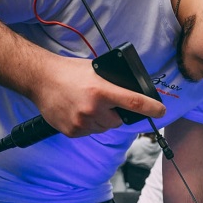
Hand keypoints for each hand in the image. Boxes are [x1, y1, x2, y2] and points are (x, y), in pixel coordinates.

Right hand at [31, 55, 165, 137]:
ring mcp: (81, 122)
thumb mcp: (95, 70)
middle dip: (116, 114)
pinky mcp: (72, 132)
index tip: (161, 111)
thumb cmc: (69, 72)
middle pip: (118, 120)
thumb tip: (131, 93)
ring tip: (88, 105)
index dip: (151, 108)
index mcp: (100, 90)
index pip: (133, 102)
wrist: (40, 79)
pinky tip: (78, 112)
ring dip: (102, 120)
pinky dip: (89, 125)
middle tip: (105, 102)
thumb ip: (113, 82)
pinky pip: (90, 132)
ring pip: (104, 128)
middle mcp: (92, 109)